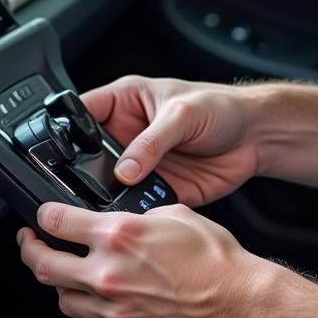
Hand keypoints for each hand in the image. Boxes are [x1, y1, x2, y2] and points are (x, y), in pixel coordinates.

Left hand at [17, 202, 270, 317]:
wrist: (236, 300)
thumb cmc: (215, 258)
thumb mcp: (176, 213)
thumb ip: (141, 216)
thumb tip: (128, 219)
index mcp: (118, 235)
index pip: (57, 221)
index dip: (42, 215)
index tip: (41, 216)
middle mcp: (109, 271)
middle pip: (44, 264)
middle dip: (30, 250)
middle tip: (30, 243)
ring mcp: (113, 306)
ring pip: (61, 300)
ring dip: (59, 286)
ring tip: (66, 275)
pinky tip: (89, 309)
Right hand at [81, 76, 259, 205]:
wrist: (256, 135)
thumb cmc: (221, 108)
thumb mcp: (183, 114)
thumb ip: (152, 141)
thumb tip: (125, 168)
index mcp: (124, 104)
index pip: (81, 114)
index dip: (67, 131)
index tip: (62, 153)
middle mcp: (127, 135)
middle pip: (89, 156)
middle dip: (86, 172)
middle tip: (91, 184)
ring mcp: (141, 164)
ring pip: (109, 186)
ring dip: (110, 197)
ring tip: (115, 202)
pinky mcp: (158, 188)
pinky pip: (137, 205)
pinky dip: (136, 213)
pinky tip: (140, 213)